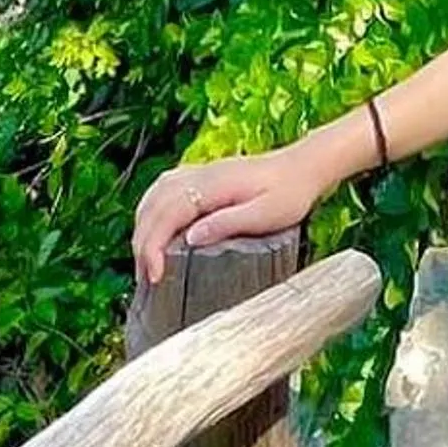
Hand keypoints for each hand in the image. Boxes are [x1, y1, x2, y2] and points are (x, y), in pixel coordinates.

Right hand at [131, 145, 327, 284]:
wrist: (305, 167)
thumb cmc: (290, 193)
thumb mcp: (266, 215)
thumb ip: (228, 224)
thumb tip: (190, 238)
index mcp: (213, 185)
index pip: (168, 213)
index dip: (153, 246)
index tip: (155, 276)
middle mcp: (199, 175)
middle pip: (154, 206)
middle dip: (142, 243)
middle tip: (147, 279)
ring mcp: (199, 172)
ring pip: (154, 196)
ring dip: (143, 228)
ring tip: (145, 262)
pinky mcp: (202, 176)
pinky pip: (163, 190)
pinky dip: (151, 211)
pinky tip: (152, 229)